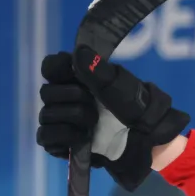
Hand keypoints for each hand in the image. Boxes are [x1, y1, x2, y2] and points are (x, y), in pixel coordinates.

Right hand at [36, 50, 189, 190]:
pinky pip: (45, 136)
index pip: (50, 67)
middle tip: (93, 102)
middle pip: (47, 92)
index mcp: (77, 79)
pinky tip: (82, 136)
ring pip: (46, 114)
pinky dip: (64, 135)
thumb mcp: (121, 85)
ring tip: (94, 122)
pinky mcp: (62, 143)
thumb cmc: (138, 107)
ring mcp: (63, 121)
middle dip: (72, 96)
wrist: (149, 138)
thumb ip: (98, 70)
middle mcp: (66, 98)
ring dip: (73, 116)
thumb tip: (80, 52)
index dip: (57, 69)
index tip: (74, 73)